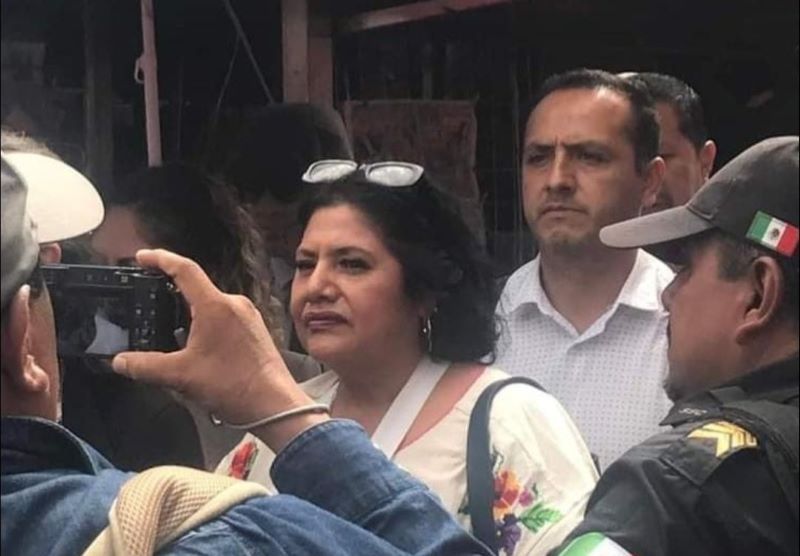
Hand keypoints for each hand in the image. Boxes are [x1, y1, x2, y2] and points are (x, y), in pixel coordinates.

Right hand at [112, 249, 318, 435]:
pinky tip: (195, 344)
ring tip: (169, 329)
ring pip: (210, 304)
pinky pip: (224, 317)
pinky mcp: (254, 329)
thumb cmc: (233, 385)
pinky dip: (205, 323)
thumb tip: (120, 362)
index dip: (160, 259)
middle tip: (149, 300)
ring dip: (188, 313)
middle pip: (196, 287)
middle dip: (170, 293)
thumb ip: (145, 366)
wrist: (274, 404)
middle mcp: (234, 304)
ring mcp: (248, 316)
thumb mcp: (181, 376)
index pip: (184, 269)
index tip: (142, 257)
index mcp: (216, 305)